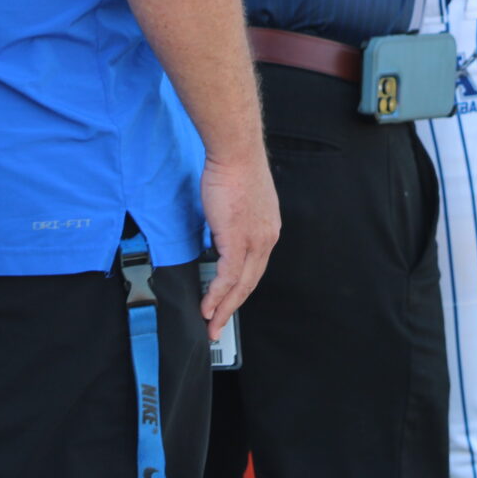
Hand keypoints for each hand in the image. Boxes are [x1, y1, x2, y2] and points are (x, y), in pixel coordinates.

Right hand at [197, 150, 279, 339]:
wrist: (235, 152)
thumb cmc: (234, 167)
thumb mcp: (239, 200)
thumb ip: (234, 219)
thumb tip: (220, 231)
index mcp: (268, 229)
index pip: (255, 267)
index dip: (241, 288)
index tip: (229, 302)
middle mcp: (267, 238)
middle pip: (251, 282)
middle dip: (234, 307)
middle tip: (219, 325)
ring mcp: (255, 241)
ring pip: (240, 286)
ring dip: (224, 308)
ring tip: (212, 325)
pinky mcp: (238, 240)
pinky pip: (227, 277)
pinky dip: (216, 296)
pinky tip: (208, 307)